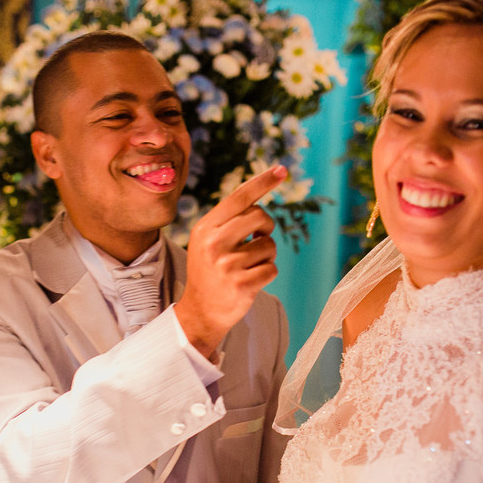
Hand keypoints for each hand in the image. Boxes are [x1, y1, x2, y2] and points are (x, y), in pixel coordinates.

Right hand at [175, 165, 286, 357]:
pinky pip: (272, 269)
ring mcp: (227, 265)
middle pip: (260, 217)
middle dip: (266, 228)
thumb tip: (259, 199)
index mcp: (206, 227)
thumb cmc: (210, 272)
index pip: (239, 197)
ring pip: (269, 246)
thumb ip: (228, 221)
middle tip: (257, 239)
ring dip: (266, 256)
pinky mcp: (241, 285)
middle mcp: (214, 243)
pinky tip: (251, 281)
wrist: (200, 312)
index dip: (262, 182)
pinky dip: (267, 274)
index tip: (282, 170)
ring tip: (248, 266)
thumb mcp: (208, 241)